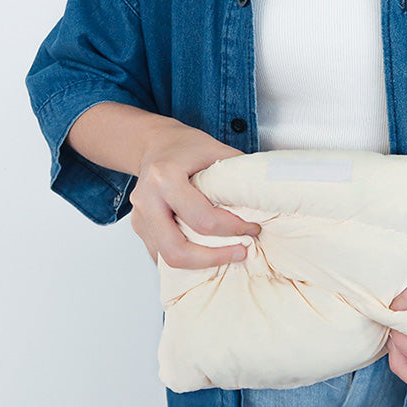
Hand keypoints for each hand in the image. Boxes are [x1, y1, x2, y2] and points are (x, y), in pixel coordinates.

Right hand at [128, 123, 260, 268]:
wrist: (154, 143)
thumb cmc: (185, 146)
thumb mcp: (216, 150)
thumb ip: (238, 174)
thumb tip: (267, 197)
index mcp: (166, 176)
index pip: (202, 218)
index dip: (233, 229)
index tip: (252, 228)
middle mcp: (147, 198)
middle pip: (176, 249)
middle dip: (213, 258)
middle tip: (240, 253)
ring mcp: (139, 215)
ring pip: (166, 257)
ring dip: (200, 263)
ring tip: (226, 255)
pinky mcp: (139, 226)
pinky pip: (161, 253)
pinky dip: (186, 258)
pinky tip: (206, 252)